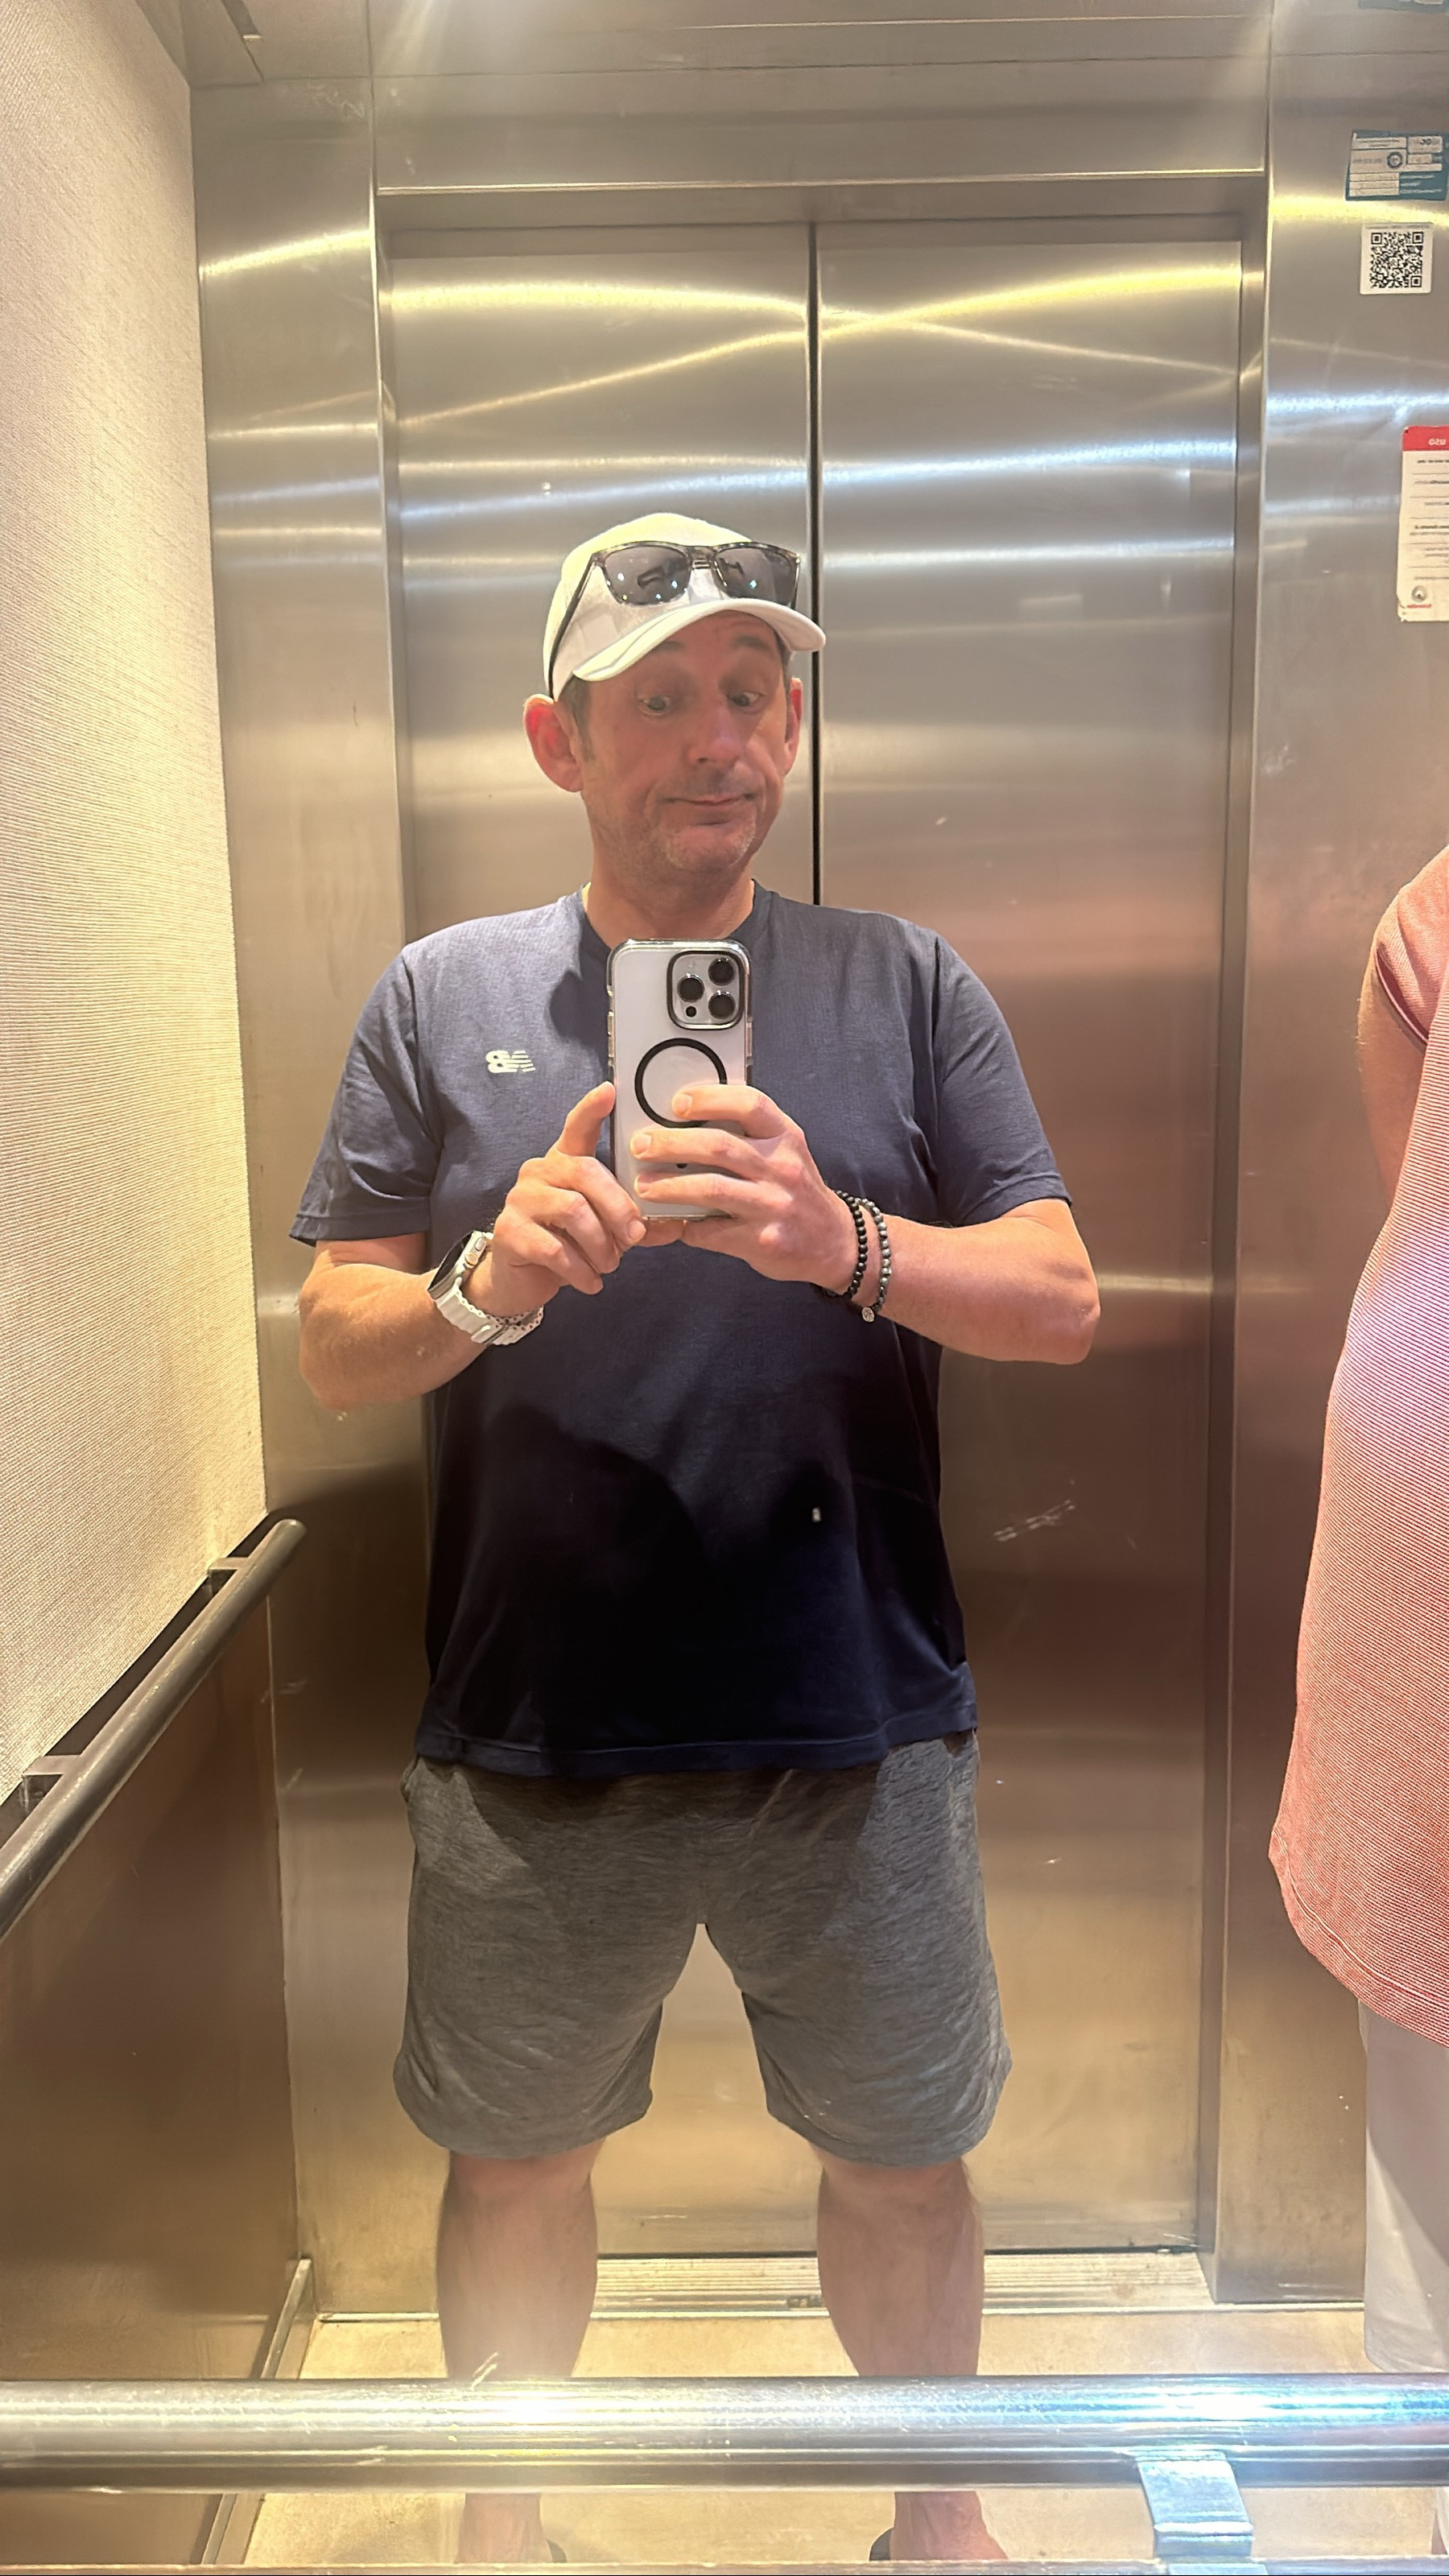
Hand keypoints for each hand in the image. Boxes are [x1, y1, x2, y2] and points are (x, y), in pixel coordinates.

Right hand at [469, 1083, 649, 1312]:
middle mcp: (539, 1172)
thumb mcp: (607, 1231)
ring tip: (608, 1265)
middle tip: (633, 1239)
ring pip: (573, 1210)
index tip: (609, 1091)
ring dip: (600, 1245)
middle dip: (619, 1208)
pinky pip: (554, 1248)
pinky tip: (591, 1282)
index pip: (576, 1128)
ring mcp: (520, 1200)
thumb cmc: (568, 1245)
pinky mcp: (509, 1232)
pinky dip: (581, 1270)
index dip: (591, 1109)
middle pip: (586, 1172)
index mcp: (564, 1163)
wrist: (520, 1281)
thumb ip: (638, 1222)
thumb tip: (680, 1223)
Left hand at [629, 1084, 860, 1287]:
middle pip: (718, 1146)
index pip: (749, 1104)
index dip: (710, 1099)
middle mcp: (782, 1168)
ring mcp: (773, 1205)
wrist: (834, 1241)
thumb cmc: (797, 1191)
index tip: (677, 1102)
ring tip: (643, 1185)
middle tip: (642, 1145)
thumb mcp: (785, 1152)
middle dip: (671, 1143)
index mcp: (785, 1137)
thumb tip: (687, 1120)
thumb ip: (748, 1135)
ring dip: (669, 1185)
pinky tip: (671, 1222)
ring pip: (710, 1188)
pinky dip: (686, 1226)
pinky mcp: (762, 1240)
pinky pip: (712, 1230)